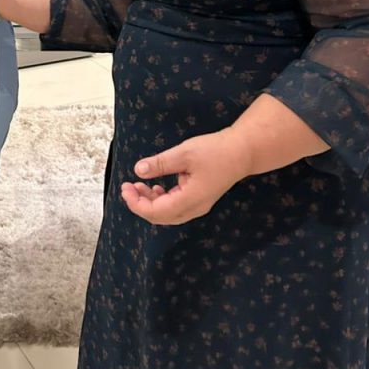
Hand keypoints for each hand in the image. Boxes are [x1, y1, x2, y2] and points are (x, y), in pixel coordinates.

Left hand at [120, 129, 252, 225]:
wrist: (243, 151)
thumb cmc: (215, 151)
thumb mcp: (184, 154)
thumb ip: (160, 164)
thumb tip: (138, 170)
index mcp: (189, 200)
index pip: (156, 212)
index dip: (137, 204)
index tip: (125, 188)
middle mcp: (193, 208)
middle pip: (160, 216)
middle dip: (141, 204)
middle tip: (127, 187)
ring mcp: (197, 205)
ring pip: (168, 212)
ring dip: (150, 202)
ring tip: (138, 186)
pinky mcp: (199, 198)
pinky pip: (175, 206)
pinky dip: (162, 199)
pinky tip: (156, 187)